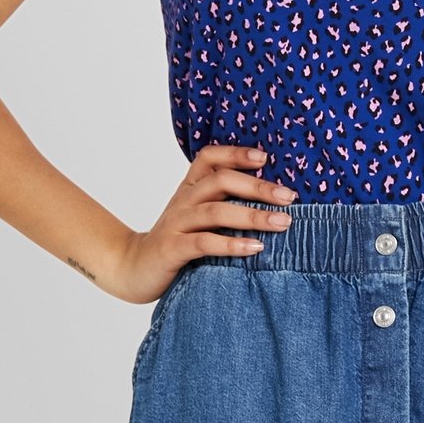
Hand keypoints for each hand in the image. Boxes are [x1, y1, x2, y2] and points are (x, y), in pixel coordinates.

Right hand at [111, 144, 297, 303]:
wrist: (134, 268)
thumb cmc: (177, 241)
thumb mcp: (198, 217)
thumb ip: (224, 204)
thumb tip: (273, 201)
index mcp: (190, 188)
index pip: (209, 158)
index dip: (236, 153)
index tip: (265, 158)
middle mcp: (184, 201)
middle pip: (221, 181)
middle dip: (258, 187)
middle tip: (289, 197)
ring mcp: (176, 224)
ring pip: (216, 211)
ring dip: (253, 215)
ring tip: (283, 222)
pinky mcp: (173, 249)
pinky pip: (204, 242)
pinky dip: (231, 244)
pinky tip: (255, 247)